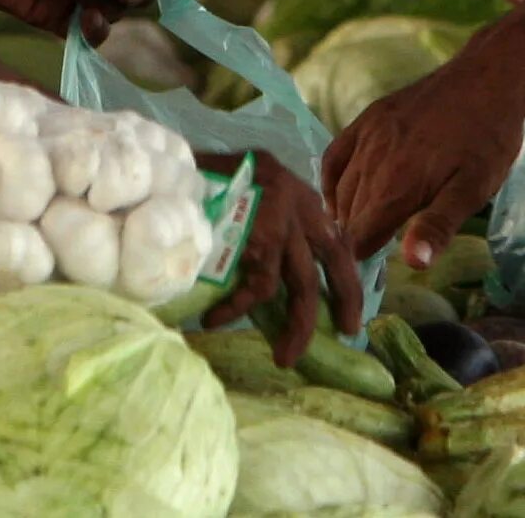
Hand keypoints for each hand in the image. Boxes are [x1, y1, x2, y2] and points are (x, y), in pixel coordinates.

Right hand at [201, 153, 365, 361]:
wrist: (174, 167)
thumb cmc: (207, 181)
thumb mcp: (253, 190)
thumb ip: (274, 220)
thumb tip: (284, 271)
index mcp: (299, 195)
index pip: (336, 238)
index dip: (347, 274)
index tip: (351, 304)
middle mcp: (298, 204)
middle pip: (335, 259)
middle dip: (345, 300)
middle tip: (346, 332)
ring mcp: (283, 220)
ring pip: (302, 285)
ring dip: (296, 328)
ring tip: (284, 357)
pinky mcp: (261, 238)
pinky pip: (257, 289)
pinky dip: (237, 310)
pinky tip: (216, 320)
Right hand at [323, 57, 524, 267]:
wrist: (488, 76)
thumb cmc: (487, 140)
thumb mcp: (474, 189)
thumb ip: (438, 226)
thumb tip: (413, 263)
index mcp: (397, 185)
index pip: (359, 237)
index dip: (361, 262)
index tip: (367, 277)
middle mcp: (373, 160)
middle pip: (349, 216)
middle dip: (354, 240)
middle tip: (365, 260)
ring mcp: (368, 135)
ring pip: (341, 188)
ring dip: (345, 214)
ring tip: (355, 235)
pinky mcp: (369, 117)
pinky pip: (335, 155)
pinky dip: (330, 180)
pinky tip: (336, 196)